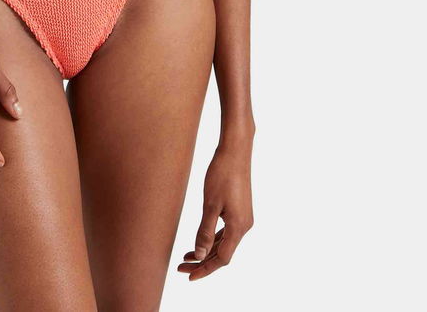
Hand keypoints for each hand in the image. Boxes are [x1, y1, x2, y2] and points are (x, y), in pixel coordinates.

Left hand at [178, 138, 253, 280]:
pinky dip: (214, 239)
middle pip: (223, 254)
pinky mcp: (240, 210)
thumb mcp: (210, 204)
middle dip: (203, 262)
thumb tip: (200, 256)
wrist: (235, 151)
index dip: (205, 269)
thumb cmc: (222, 174)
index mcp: (239, 227)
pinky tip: (201, 239)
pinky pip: (227, 231)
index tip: (188, 275)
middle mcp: (245, 226)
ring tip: (186, 255)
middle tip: (181, 267)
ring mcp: (244, 218)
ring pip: (225, 243)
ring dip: (207, 251)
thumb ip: (205, 232)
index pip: (222, 259)